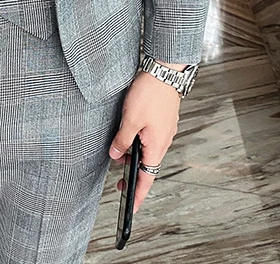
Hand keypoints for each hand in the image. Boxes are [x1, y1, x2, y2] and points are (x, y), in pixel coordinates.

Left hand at [108, 60, 184, 213]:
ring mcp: (164, 130)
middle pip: (147, 165)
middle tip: (117, 179)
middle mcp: (163, 141)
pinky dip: (138, 141)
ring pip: (147, 149)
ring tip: (117, 149)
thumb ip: (122, 140)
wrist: (165, 71)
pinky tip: (128, 133)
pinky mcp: (162, 120)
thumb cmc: (150, 93)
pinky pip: (149, 137)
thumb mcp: (130, 119)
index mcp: (157, 146)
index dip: (138, 195)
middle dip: (132, 173)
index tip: (130, 209)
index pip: (147, 178)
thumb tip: (115, 155)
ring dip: (133, 153)